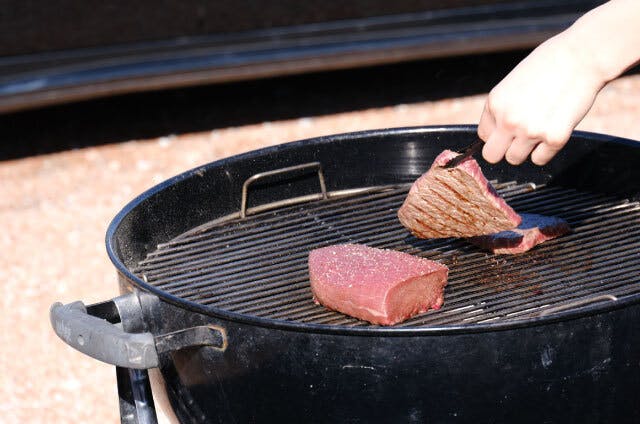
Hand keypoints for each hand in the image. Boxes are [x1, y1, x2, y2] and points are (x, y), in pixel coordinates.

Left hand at [478, 34, 604, 164]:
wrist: (582, 56)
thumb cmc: (549, 64)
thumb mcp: (513, 83)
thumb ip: (503, 107)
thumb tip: (498, 131)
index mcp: (495, 103)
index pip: (483, 135)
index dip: (497, 132)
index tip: (509, 127)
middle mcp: (508, 120)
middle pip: (491, 155)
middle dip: (503, 149)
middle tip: (517, 139)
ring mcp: (530, 131)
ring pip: (514, 159)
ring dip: (524, 150)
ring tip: (538, 130)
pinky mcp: (554, 139)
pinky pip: (540, 160)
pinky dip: (545, 151)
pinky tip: (553, 131)